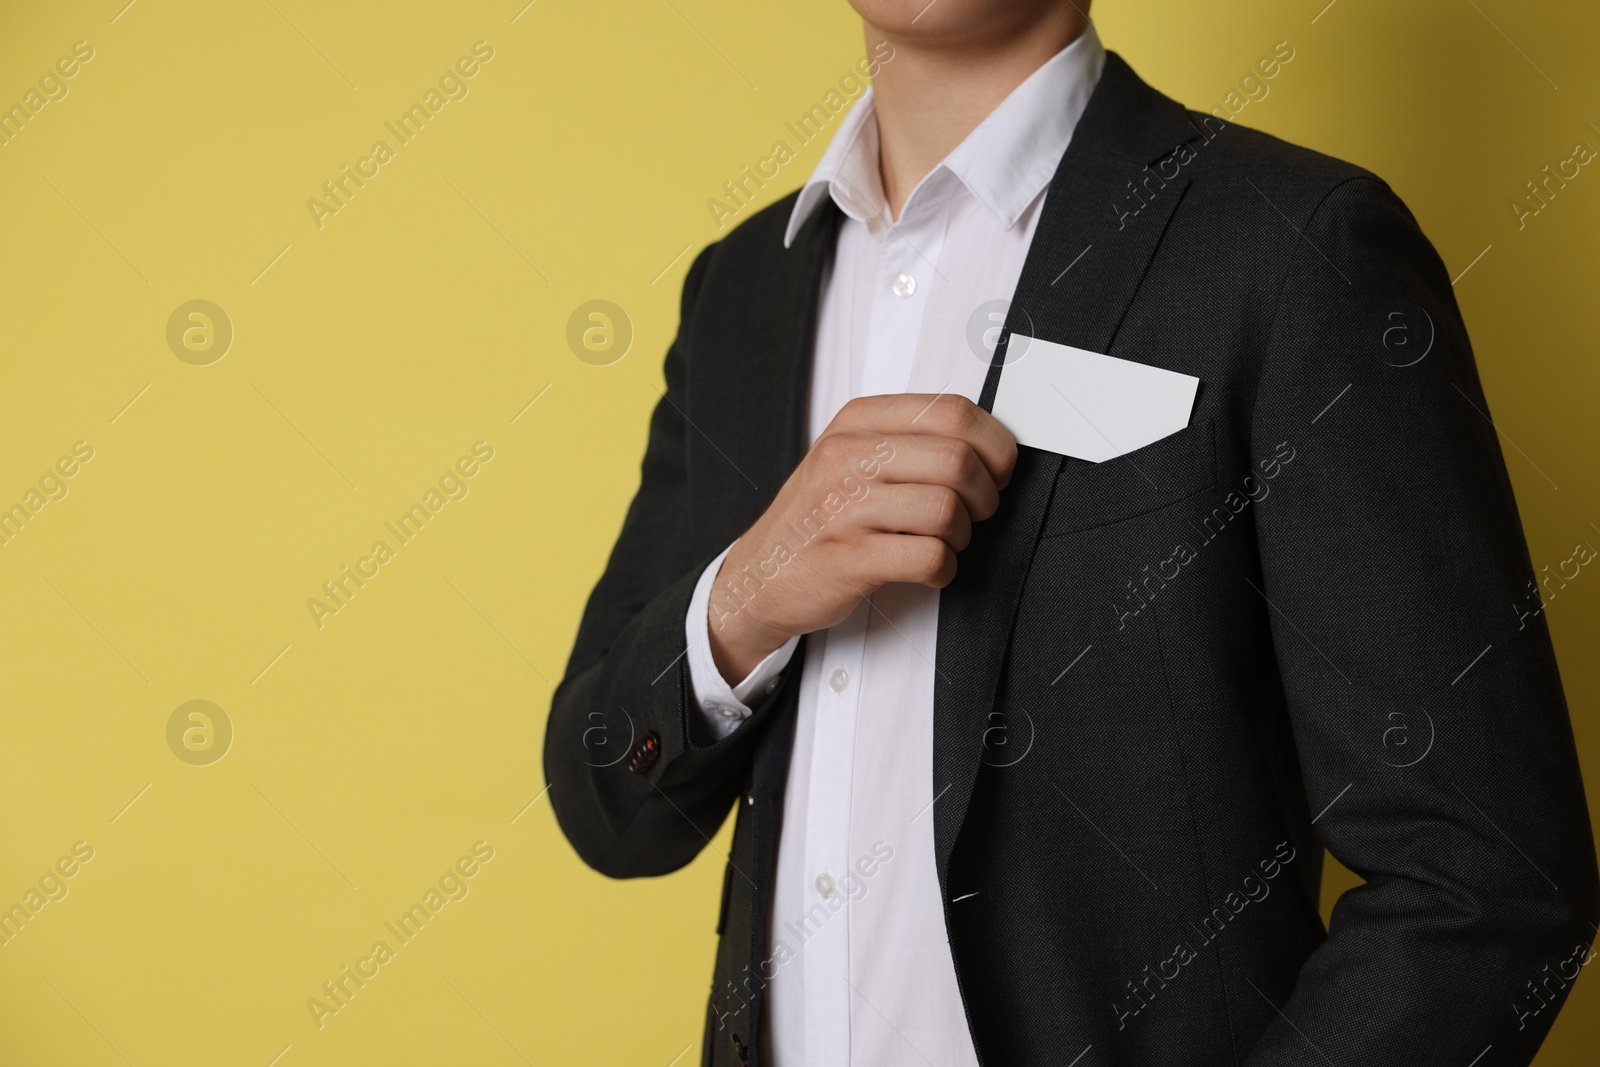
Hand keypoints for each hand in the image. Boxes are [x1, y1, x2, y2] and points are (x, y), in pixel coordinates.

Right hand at [706, 393, 1016, 680]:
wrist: (759, 575)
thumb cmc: (818, 518)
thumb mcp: (850, 457)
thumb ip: (909, 440)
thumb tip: (988, 444)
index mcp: (857, 422)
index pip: (953, 410)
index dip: (994, 445)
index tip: (996, 471)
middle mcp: (847, 456)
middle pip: (958, 460)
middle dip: (984, 496)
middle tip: (973, 514)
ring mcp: (843, 507)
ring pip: (947, 510)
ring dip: (961, 536)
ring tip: (943, 542)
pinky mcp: (847, 557)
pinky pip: (928, 557)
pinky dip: (943, 569)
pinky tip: (927, 568)